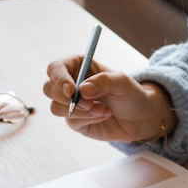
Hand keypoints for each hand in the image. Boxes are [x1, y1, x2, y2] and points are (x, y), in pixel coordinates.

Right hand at [43, 55, 175, 141]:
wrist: (138, 117)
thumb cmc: (129, 93)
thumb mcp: (121, 82)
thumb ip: (103, 82)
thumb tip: (82, 90)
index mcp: (77, 66)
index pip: (55, 69)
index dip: (59, 79)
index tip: (72, 90)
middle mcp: (70, 84)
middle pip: (49, 89)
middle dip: (67, 99)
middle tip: (89, 104)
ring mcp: (70, 104)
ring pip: (56, 108)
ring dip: (81, 111)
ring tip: (104, 110)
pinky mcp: (75, 121)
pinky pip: (71, 121)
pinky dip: (88, 119)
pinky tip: (103, 116)